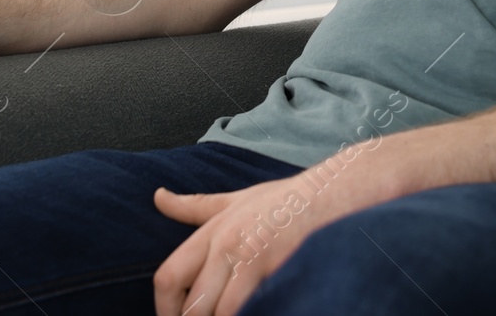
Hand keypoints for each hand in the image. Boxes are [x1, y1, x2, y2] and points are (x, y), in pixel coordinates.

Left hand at [151, 143, 402, 315]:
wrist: (337, 191)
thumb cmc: (288, 199)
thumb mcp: (237, 198)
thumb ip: (196, 206)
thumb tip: (158, 198)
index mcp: (212, 230)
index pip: (168, 278)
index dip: (165, 312)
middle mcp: (226, 243)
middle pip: (192, 306)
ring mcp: (252, 256)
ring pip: (220, 313)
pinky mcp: (278, 267)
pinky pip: (253, 309)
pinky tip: (262, 314)